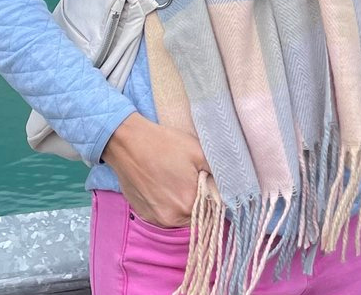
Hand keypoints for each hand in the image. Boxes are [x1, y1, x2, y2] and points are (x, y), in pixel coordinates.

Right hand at [102, 113, 209, 227]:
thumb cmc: (164, 144)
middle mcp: (172, 218)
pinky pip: (164, 214)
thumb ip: (219, 173)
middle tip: (192, 178)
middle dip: (199, 199)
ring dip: (183, 203)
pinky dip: (168, 204)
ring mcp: (156, 218)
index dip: (214, 196)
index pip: (213, 211)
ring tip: (176, 180)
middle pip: (196, 215)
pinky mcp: (144, 214)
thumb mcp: (199, 152)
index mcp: (189, 203)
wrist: (127, 142)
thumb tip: (232, 186)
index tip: (210, 183)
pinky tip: (163, 185)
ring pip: (180, 216)